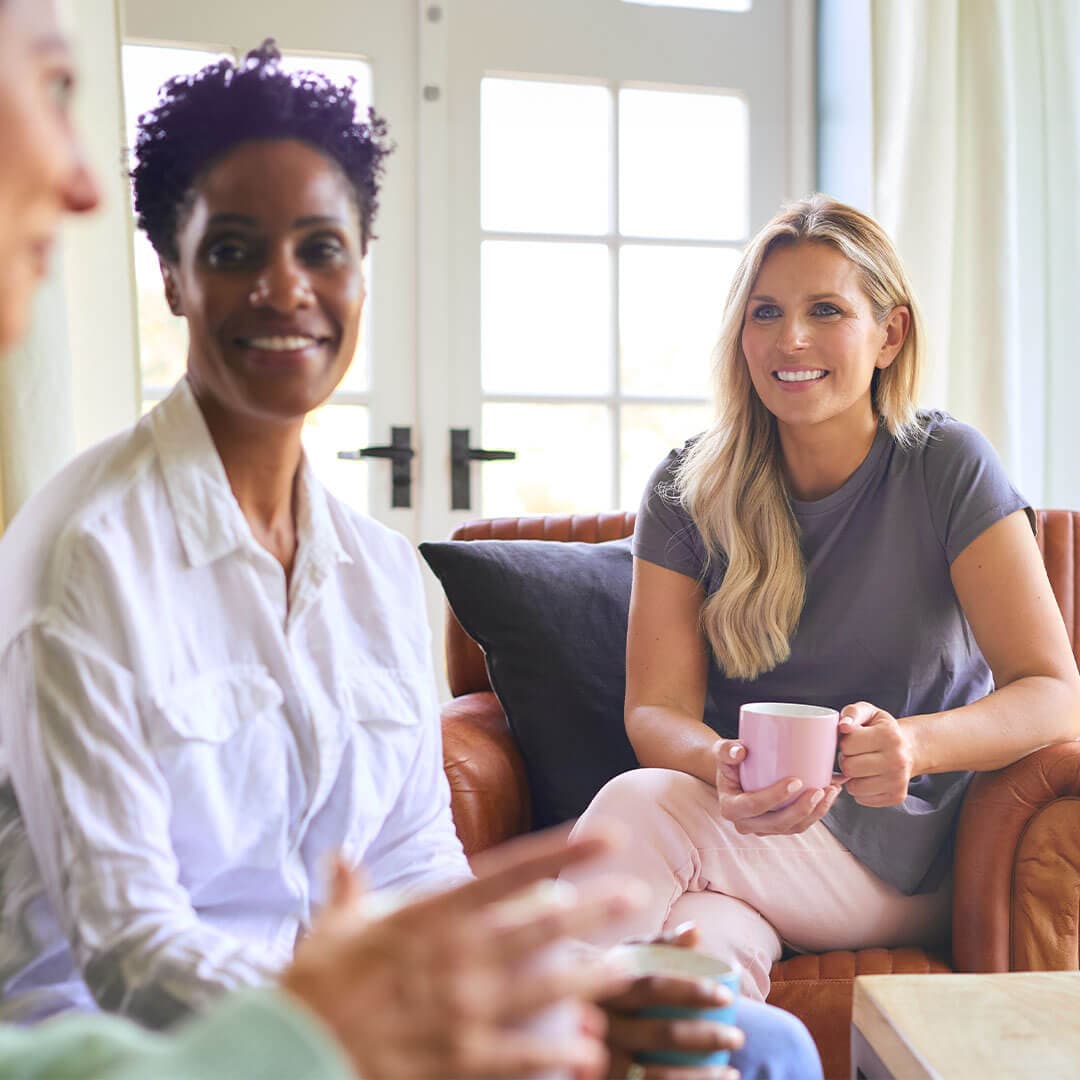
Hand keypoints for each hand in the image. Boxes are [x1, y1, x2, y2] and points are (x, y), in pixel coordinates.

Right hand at [280, 828, 641, 1079]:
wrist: (290, 1050)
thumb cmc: (312, 986)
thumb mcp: (332, 928)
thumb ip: (350, 892)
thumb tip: (340, 858)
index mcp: (430, 915)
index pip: (510, 873)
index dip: (563, 853)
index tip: (605, 837)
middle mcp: (455, 957)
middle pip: (541, 927)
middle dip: (593, 911)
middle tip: (635, 896)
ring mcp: (461, 1011)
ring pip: (545, 990)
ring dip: (591, 979)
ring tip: (628, 968)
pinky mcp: (459, 1060)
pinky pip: (522, 1057)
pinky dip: (558, 1054)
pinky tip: (590, 1052)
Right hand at [596, 924, 741, 1079]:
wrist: (549, 1016)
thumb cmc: (601, 979)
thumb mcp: (620, 957)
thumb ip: (656, 944)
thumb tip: (695, 932)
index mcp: (604, 984)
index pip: (651, 986)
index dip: (689, 990)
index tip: (726, 995)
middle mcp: (598, 1023)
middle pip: (657, 1032)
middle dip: (704, 1037)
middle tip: (738, 1036)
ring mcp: (598, 1058)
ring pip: (655, 1074)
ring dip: (700, 1076)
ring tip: (733, 1070)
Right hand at [712, 739, 841, 835]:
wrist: (734, 773)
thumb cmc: (730, 761)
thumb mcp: (723, 751)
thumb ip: (726, 749)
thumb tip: (740, 751)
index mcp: (731, 807)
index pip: (754, 805)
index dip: (775, 796)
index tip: (796, 781)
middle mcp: (746, 823)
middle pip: (777, 823)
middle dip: (802, 809)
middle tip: (820, 790)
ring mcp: (763, 828)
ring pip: (792, 828)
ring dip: (814, 813)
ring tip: (830, 791)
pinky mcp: (778, 828)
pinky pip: (799, 826)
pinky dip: (816, 813)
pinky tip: (829, 796)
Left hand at [837, 702, 915, 806]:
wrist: (909, 748)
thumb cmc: (883, 730)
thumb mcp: (869, 713)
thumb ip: (852, 713)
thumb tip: (843, 726)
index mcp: (888, 735)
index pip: (847, 744)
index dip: (845, 742)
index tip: (854, 740)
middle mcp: (897, 759)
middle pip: (849, 767)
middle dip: (847, 760)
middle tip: (857, 754)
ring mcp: (898, 780)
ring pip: (854, 787)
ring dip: (852, 777)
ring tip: (862, 766)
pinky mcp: (897, 796)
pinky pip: (862, 799)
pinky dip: (860, 790)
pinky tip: (869, 778)